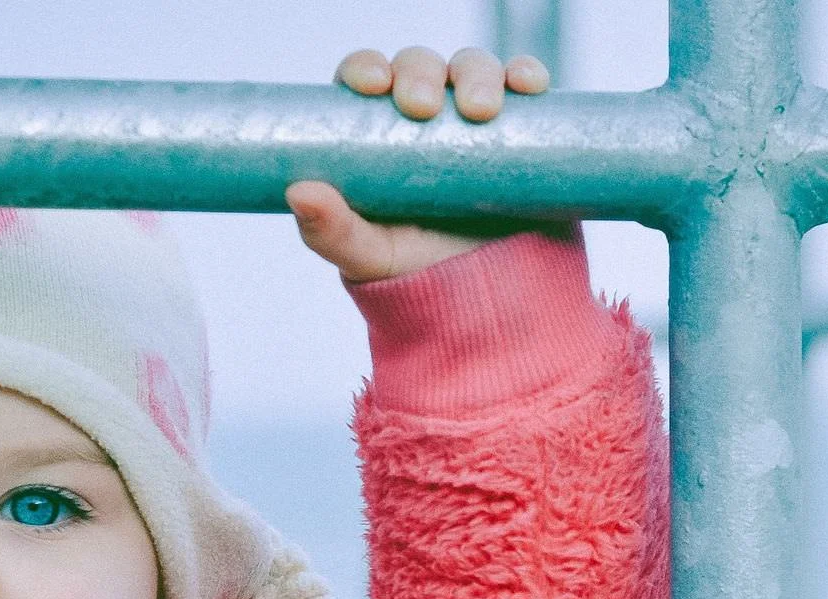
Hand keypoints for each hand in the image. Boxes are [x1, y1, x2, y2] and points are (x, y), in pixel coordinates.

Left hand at [287, 46, 549, 284]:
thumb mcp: (369, 257)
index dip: (366, 68)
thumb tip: (300, 192)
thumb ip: (331, 231)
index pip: (366, 80)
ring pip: (473, 68)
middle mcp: (426, 116)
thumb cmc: (418, 274)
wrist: (489, 303)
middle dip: (421, 72)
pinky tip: (527, 84)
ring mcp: (474, 119)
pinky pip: (524, 88)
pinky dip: (526, 75)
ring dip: (477, 73)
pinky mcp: (521, 130)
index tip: (372, 84)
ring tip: (481, 110)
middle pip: (419, 66)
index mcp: (378, 133)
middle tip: (424, 107)